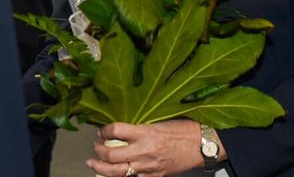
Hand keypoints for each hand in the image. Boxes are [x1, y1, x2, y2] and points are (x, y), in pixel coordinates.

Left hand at [86, 121, 208, 176]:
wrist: (200, 145)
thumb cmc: (182, 130)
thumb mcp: (157, 122)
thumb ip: (138, 128)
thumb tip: (120, 130)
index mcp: (145, 133)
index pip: (116, 131)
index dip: (104, 131)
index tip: (101, 131)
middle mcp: (144, 150)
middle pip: (112, 155)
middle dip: (98, 151)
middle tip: (95, 147)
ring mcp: (148, 167)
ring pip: (117, 172)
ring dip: (101, 167)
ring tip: (93, 163)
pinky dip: (120, 176)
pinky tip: (113, 173)